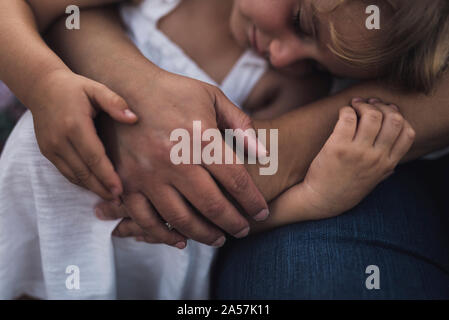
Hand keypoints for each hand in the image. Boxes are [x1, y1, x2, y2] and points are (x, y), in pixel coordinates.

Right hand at [31, 69, 137, 201]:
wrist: (42, 87)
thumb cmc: (75, 88)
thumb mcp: (96, 89)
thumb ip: (115, 102)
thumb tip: (133, 118)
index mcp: (75, 125)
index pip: (94, 157)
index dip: (107, 175)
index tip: (120, 190)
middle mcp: (60, 140)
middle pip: (84, 171)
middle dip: (102, 188)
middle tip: (119, 200)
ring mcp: (51, 148)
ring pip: (74, 175)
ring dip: (92, 188)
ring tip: (110, 198)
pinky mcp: (47, 152)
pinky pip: (66, 172)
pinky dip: (80, 181)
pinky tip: (94, 186)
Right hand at [96, 69, 268, 246]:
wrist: (124, 87)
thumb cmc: (174, 92)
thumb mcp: (212, 97)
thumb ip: (240, 124)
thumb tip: (262, 153)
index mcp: (200, 137)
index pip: (236, 180)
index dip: (253, 201)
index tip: (262, 212)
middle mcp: (175, 160)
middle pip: (212, 205)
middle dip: (234, 223)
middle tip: (243, 231)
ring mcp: (148, 174)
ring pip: (181, 218)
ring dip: (204, 235)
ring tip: (218, 239)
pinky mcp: (126, 182)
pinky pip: (146, 219)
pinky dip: (164, 235)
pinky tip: (180, 241)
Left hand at [283, 98, 415, 219]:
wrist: (321, 200)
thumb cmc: (344, 190)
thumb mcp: (371, 183)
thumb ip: (384, 171)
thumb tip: (393, 164)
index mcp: (387, 165)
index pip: (408, 132)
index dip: (398, 116)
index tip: (385, 113)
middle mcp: (376, 158)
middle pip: (393, 120)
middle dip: (382, 107)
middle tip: (368, 105)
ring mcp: (358, 152)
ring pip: (372, 115)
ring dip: (363, 105)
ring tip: (354, 107)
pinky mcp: (338, 147)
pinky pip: (347, 118)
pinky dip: (346, 110)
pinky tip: (342, 113)